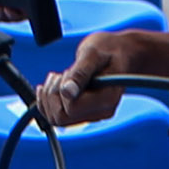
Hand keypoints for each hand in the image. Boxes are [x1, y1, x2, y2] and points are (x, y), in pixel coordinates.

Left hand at [35, 26, 150, 127]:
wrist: (120, 52)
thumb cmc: (109, 49)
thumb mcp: (93, 54)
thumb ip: (80, 73)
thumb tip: (67, 93)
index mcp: (107, 99)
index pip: (71, 108)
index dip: (61, 91)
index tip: (68, 72)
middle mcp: (100, 112)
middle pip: (61, 118)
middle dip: (52, 95)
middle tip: (59, 75)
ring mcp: (91, 114)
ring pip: (56, 119)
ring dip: (49, 96)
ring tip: (59, 77)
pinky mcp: (83, 112)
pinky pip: (57, 116)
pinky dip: (48, 100)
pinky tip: (53, 84)